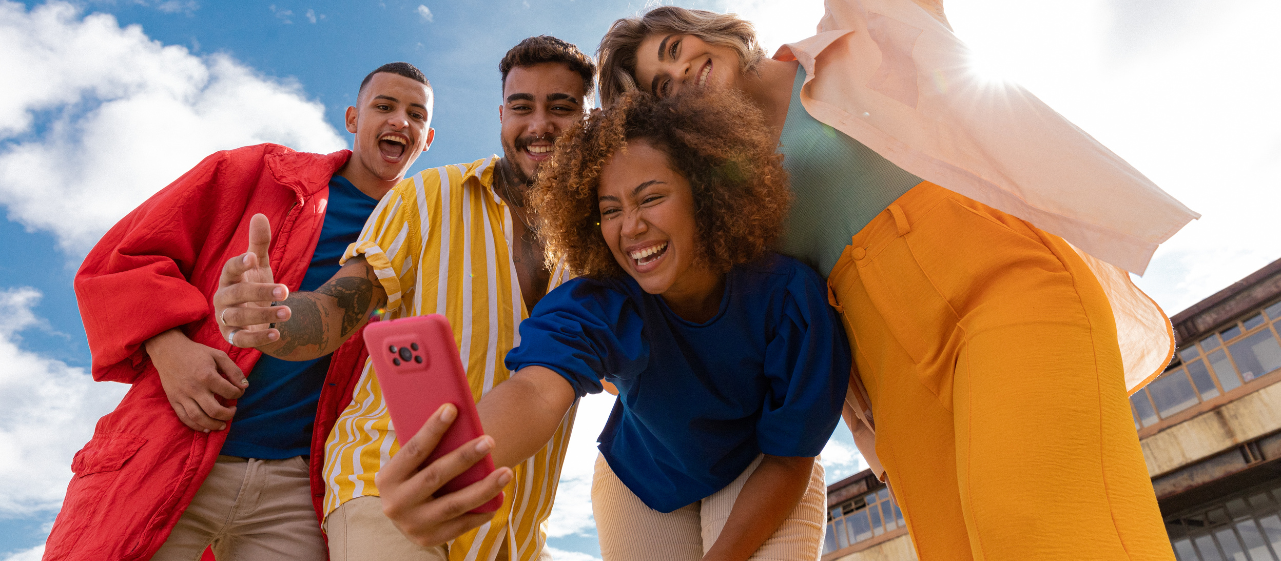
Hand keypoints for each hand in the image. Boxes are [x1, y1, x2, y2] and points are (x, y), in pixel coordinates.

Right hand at [146, 328, 247, 431]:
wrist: (168, 351)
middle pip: (214, 410)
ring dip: (213, 425)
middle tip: (233, 411)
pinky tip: (206, 428)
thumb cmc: (196, 353)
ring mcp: (182, 396)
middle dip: (228, 414)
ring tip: (222, 424)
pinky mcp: (174, 400)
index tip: (238, 393)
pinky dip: (196, 426)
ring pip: (199, 418)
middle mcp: (194, 388)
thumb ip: (233, 370)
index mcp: (207, 376)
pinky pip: (184, 418)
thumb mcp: (218, 355)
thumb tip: (245, 386)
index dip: (238, 394)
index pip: (229, 392)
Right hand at [214, 213, 290, 347]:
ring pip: (239, 317)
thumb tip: (259, 215)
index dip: (239, 263)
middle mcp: (224, 298)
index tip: (252, 257)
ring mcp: (226, 318)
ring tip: (288, 312)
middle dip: (260, 292)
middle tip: (285, 290)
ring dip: (264, 315)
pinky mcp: (233, 337)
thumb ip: (259, 244)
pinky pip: (241, 340)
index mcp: (229, 278)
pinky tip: (278, 334)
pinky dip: (258, 339)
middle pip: (237, 294)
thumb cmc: (254, 285)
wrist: (255, 318)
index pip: (229, 269)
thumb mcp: (259, 265)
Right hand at [376, 404, 513, 546]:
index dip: (432, 429)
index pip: (412, 450)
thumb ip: (426, 448)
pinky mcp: (429, 539)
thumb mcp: (410, 465)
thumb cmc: (414, 477)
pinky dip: (481, 510)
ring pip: (454, 504)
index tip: (452, 408)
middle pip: (436, 476)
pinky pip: (461, 524)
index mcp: (387, 478)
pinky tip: (499, 497)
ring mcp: (412, 525)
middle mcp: (395, 503)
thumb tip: (454, 414)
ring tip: (506, 472)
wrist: (404, 516)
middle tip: (489, 440)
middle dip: (464, 457)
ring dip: (484, 488)